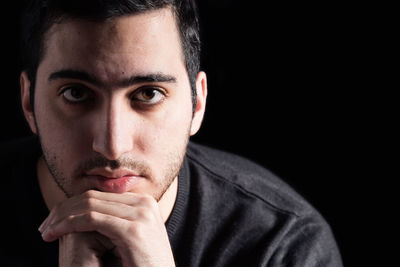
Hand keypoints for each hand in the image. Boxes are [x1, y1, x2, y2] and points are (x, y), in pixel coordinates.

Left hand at [39, 190, 174, 266]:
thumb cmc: (143, 266)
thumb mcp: (131, 238)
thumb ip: (116, 221)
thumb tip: (87, 213)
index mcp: (144, 202)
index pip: (100, 195)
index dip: (73, 205)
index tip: (55, 221)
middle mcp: (144, 203)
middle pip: (93, 197)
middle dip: (64, 210)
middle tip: (45, 226)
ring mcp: (141, 214)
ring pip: (89, 205)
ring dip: (62, 217)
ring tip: (47, 231)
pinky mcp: (132, 230)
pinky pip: (92, 219)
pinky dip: (69, 224)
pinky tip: (55, 233)